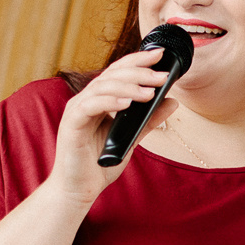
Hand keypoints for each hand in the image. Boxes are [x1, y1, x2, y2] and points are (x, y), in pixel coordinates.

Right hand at [51, 48, 178, 202]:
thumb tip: (172, 101)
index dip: (138, 60)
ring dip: (129, 87)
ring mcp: (77, 110)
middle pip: (112, 75)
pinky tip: (127, 103)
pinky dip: (110, 102)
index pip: (118, 72)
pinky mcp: (72, 124)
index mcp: (98, 99)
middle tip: (162, 75)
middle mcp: (85, 100)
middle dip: (139, 72)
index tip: (161, 55)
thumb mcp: (131, 138)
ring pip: (102, 87)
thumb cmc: (100, 164)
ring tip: (150, 92)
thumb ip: (148, 120)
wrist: (79, 189)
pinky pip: (90, 106)